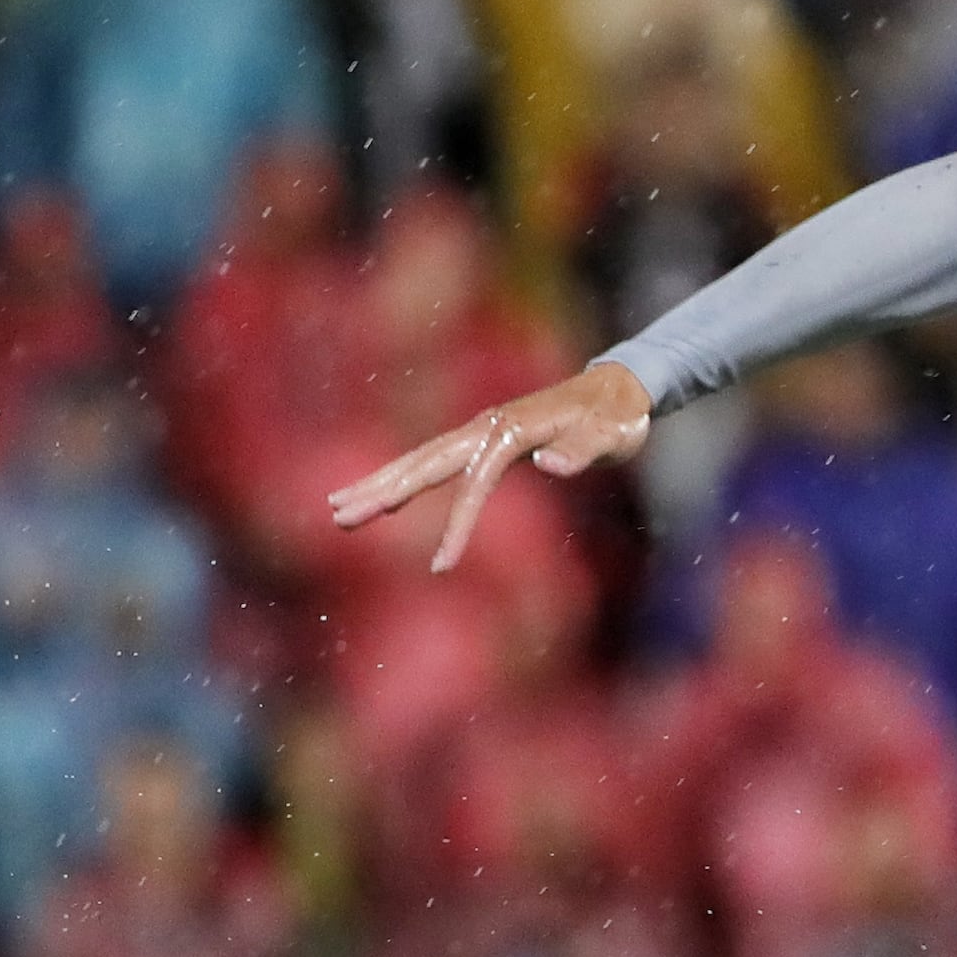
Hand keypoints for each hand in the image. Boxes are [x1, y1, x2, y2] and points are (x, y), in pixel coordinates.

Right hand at [330, 361, 656, 574]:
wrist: (619, 391)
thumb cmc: (618, 418)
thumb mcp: (613, 434)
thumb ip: (584, 450)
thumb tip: (549, 464)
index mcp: (512, 430)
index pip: (475, 483)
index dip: (458, 525)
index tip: (442, 566)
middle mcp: (485, 426)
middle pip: (424, 463)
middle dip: (381, 491)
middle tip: (338, 516)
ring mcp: (480, 430)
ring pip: (420, 459)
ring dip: (379, 483)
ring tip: (338, 507)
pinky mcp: (482, 438)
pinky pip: (435, 461)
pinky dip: (404, 476)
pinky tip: (383, 495)